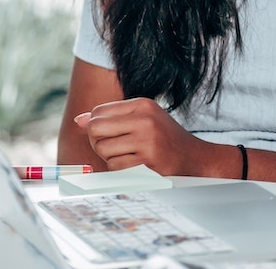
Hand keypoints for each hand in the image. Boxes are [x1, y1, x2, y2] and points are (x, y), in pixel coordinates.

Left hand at [73, 97, 233, 177]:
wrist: (197, 160)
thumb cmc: (165, 139)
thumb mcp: (144, 120)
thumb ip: (112, 118)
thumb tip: (79, 120)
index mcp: (143, 104)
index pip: (98, 112)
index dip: (96, 126)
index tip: (112, 134)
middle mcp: (145, 119)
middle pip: (95, 129)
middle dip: (97, 142)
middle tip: (115, 147)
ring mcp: (147, 141)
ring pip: (102, 150)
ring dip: (110, 158)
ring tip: (130, 156)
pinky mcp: (147, 163)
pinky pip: (114, 167)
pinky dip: (120, 170)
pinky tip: (136, 166)